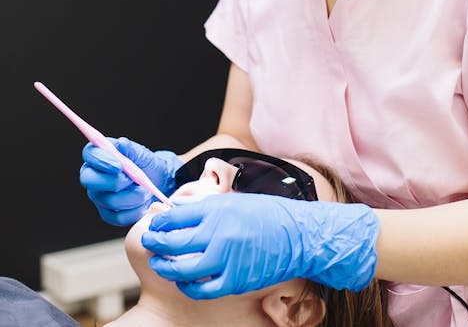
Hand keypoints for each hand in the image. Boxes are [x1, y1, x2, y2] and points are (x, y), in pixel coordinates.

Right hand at [80, 137, 181, 225]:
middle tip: (132, 180)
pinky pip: (118, 217)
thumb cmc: (145, 164)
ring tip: (144, 190)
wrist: (157, 181)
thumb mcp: (140, 153)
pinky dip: (135, 210)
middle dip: (113, 181)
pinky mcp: (108, 214)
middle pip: (89, 180)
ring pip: (108, 200)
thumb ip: (129, 148)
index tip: (119, 165)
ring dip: (132, 196)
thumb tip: (120, 144)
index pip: (89, 154)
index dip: (101, 160)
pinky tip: (143, 203)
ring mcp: (99, 197)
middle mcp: (93, 176)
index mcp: (98, 156)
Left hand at [141, 192, 379, 298]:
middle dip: (156, 242)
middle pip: (175, 241)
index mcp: (217, 209)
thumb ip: (204, 206)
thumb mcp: (234, 200)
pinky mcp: (236, 280)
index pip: (176, 216)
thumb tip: (176, 207)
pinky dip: (189, 286)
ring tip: (160, 263)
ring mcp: (227, 258)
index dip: (160, 221)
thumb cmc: (267, 214)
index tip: (153, 223)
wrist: (298, 235)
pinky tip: (184, 281)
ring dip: (167, 266)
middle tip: (149, 242)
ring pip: (184, 268)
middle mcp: (219, 233)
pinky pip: (203, 289)